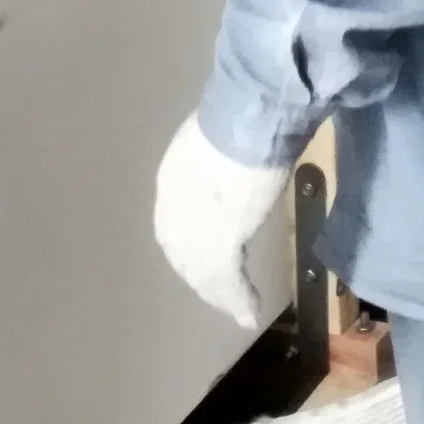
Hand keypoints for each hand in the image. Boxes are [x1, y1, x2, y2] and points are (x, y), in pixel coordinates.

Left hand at [152, 113, 294, 328]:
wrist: (251, 115)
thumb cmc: (246, 111)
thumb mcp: (223, 133)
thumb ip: (223, 153)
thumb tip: (243, 154)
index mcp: (171, 176)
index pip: (172, 222)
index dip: (185, 243)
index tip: (199, 257)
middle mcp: (173, 207)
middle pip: (181, 252)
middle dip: (197, 274)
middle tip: (215, 292)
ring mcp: (193, 228)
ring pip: (201, 272)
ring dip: (217, 293)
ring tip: (233, 309)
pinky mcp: (219, 243)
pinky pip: (227, 281)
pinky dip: (237, 299)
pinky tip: (248, 312)